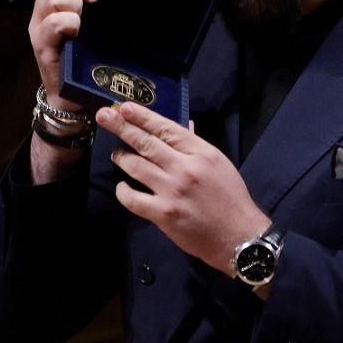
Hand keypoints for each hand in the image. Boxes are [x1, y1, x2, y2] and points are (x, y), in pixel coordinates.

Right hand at [29, 0, 100, 109]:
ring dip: (72, 3)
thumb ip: (94, 7)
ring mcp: (39, 28)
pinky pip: (52, 22)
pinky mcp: (41, 46)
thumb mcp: (91, 27)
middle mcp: (42, 12)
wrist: (71, 96)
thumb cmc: (84, 60)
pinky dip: (68, 22)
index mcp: (53, 4)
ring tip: (84, 20)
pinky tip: (78, 31)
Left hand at [98, 101, 269, 272]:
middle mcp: (184, 168)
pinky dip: (123, 191)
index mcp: (201, 153)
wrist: (239, 236)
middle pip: (145, 142)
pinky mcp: (163, 214)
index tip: (123, 107)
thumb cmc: (230, 199)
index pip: (165, 128)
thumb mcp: (218, 165)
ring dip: (121, 157)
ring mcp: (172, 191)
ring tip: (117, 154)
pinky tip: (122, 188)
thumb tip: (180, 127)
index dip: (142, 116)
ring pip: (135, 166)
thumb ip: (195, 147)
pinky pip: (132, 198)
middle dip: (121, 127)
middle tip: (103, 115)